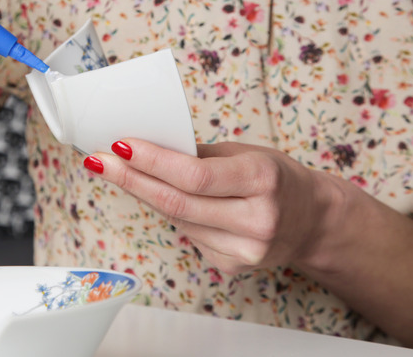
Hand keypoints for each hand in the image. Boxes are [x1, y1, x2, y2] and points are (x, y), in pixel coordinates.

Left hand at [83, 139, 344, 274]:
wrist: (313, 220)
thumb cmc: (275, 177)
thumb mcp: (246, 153)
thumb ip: (199, 155)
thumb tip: (144, 148)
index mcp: (261, 179)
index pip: (194, 175)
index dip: (152, 162)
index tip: (119, 146)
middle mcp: (256, 219)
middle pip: (177, 203)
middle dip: (131, 180)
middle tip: (99, 161)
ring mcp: (245, 250)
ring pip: (177, 220)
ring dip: (148, 195)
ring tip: (127, 171)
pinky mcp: (233, 267)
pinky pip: (189, 236)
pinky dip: (176, 215)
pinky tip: (178, 201)